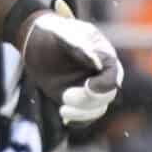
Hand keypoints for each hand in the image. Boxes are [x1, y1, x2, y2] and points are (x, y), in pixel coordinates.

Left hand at [18, 3, 121, 126]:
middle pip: (107, 96)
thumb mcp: (66, 32)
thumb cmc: (55, 32)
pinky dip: (77, 120)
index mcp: (105, 56)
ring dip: (82, 114)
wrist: (37, 39)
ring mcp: (89, 89)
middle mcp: (101, 75)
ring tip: (63, 111)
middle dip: (89, 101)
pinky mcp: (77, 100)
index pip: (114, 76)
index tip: (88, 86)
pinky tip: (64, 116)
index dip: (104, 85)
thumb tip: (98, 62)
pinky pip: (84, 116)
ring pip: (97, 110)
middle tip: (66, 96)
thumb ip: (81, 44)